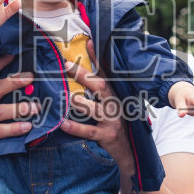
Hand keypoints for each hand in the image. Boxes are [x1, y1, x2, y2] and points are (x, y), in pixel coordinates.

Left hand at [58, 42, 134, 175]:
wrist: (129, 151)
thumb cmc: (115, 124)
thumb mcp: (110, 105)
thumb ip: (97, 91)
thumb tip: (80, 75)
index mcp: (114, 94)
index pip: (105, 72)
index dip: (97, 57)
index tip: (88, 41)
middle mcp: (114, 104)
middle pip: (101, 86)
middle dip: (84, 75)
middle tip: (67, 66)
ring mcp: (111, 120)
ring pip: (96, 108)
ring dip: (82, 103)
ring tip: (70, 98)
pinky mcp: (107, 135)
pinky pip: (89, 131)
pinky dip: (76, 127)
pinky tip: (63, 124)